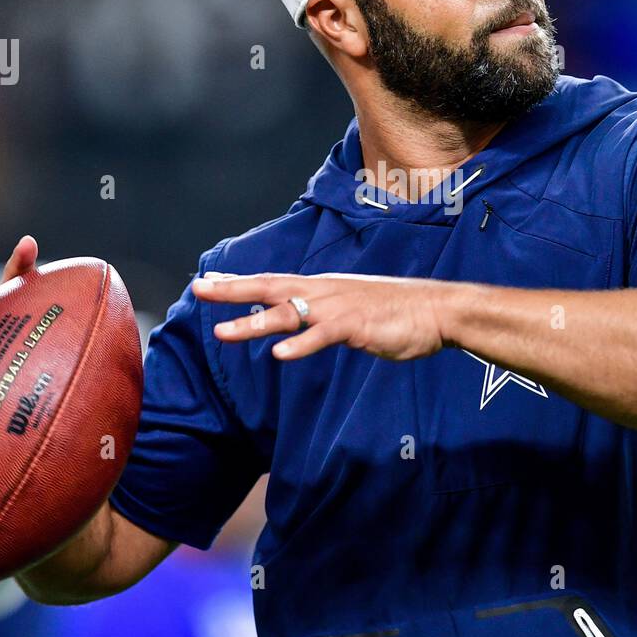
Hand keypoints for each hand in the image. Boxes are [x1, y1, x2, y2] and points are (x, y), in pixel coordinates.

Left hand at [192, 271, 452, 361]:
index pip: (273, 282)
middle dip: (232, 291)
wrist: (439, 309)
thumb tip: (305, 324)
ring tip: (222, 332)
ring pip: (288, 314)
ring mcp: (338, 308)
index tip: (207, 280)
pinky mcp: (356, 326)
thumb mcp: (353, 308)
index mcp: (322, 288)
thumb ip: (325, 316)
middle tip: (198, 289)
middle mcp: (324, 292)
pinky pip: (323, 336)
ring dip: (254, 323)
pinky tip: (280, 355)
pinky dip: (301, 345)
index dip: (239, 282)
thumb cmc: (398, 311)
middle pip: (270, 288)